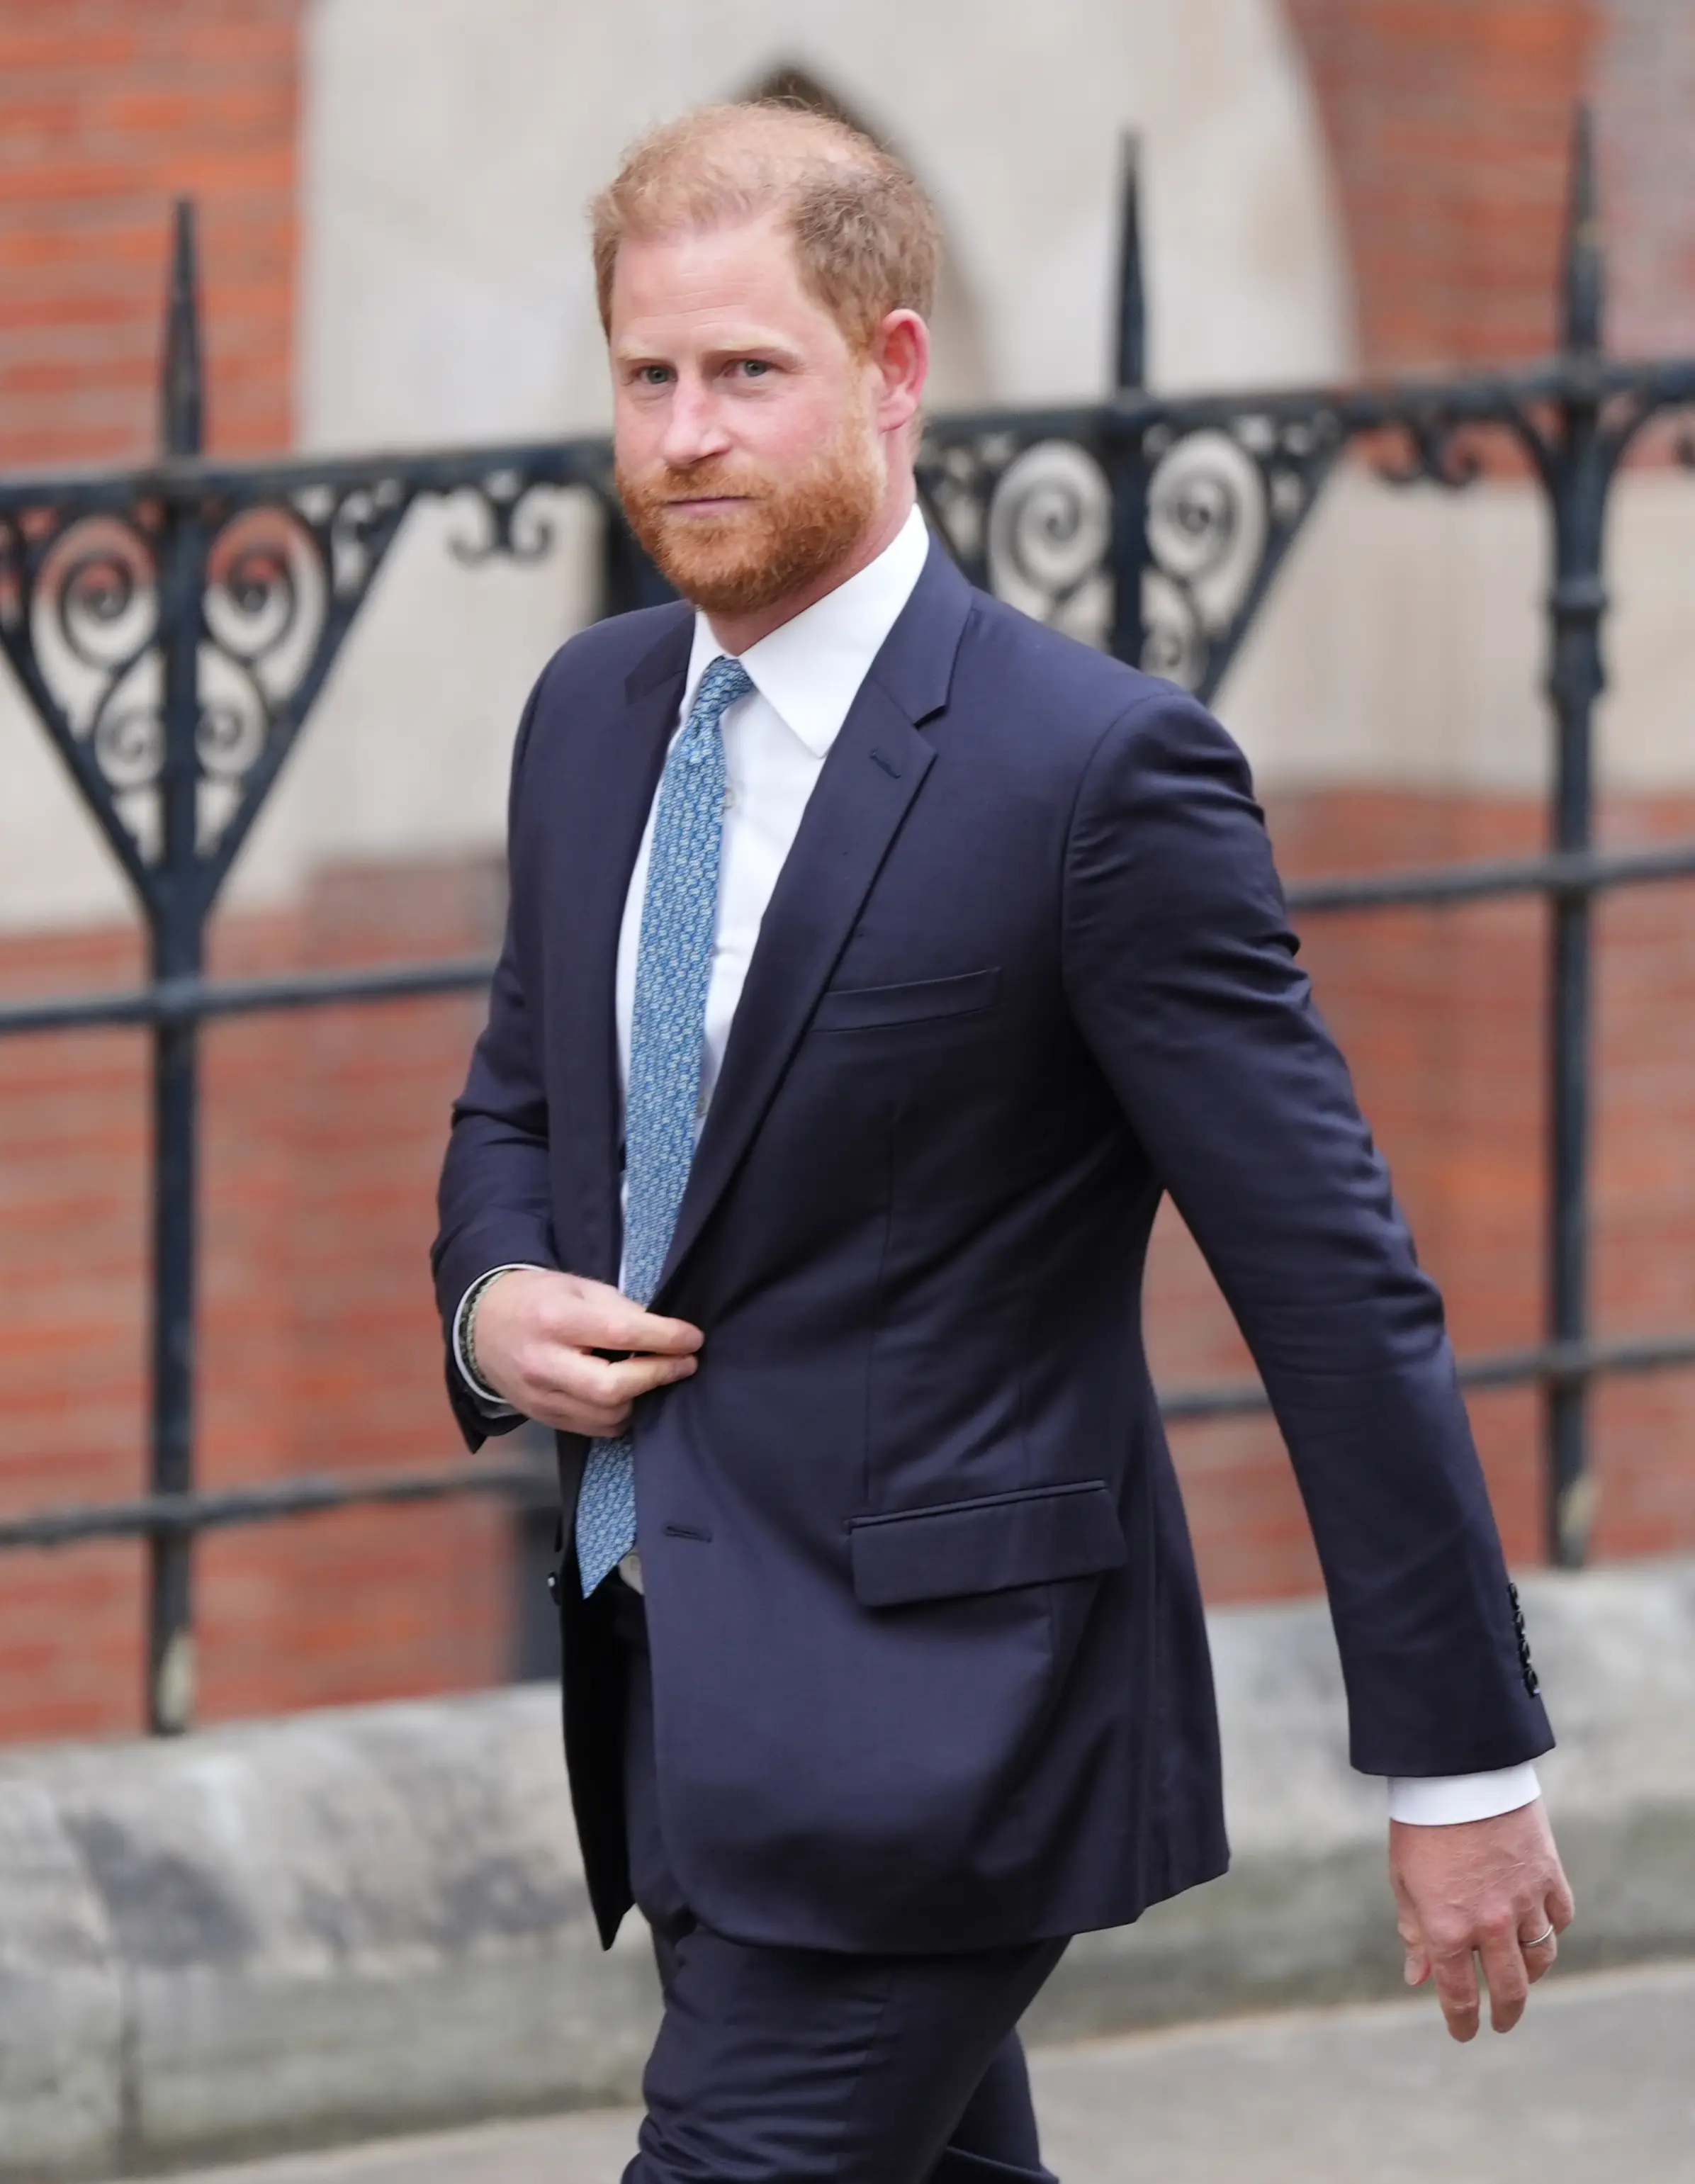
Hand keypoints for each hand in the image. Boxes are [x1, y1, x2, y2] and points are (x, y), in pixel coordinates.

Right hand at [470, 1268, 701, 1436]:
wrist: (483, 1326)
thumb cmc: (540, 1299)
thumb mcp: (579, 1288)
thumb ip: (621, 1310)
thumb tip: (667, 1334)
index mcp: (554, 1319)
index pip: (619, 1334)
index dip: (664, 1338)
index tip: (694, 1338)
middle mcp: (543, 1363)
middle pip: (612, 1388)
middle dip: (658, 1376)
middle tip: (686, 1363)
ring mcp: (540, 1397)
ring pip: (607, 1414)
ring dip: (642, 1397)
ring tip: (655, 1374)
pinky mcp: (543, 1418)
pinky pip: (595, 1429)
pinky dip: (621, 1415)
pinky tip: (629, 1394)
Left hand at [1390, 1798, 1574, 2040]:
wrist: (1457, 1771)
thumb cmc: (1421, 1824)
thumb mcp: (1404, 1879)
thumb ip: (1414, 1932)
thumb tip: (1418, 1977)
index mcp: (1447, 1928)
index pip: (1459, 1995)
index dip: (1462, 2021)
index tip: (1464, 2033)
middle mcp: (1490, 1924)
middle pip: (1510, 1989)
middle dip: (1505, 2013)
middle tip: (1501, 2022)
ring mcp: (1525, 1901)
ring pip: (1540, 1958)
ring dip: (1530, 1973)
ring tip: (1520, 1977)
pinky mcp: (1549, 1875)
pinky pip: (1560, 1919)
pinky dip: (1551, 1929)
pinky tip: (1540, 1929)